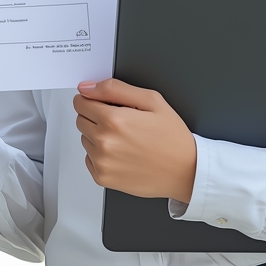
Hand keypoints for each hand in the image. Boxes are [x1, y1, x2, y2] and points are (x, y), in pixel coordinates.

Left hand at [73, 79, 196, 203]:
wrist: (185, 171)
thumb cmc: (172, 136)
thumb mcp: (151, 100)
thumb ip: (115, 89)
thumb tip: (88, 87)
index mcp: (114, 119)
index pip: (81, 102)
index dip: (92, 99)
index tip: (103, 102)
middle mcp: (104, 142)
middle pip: (80, 120)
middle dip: (95, 116)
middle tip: (121, 121)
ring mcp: (102, 162)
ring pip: (84, 139)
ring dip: (98, 135)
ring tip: (125, 138)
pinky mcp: (103, 178)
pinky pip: (89, 159)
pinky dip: (100, 155)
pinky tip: (122, 153)